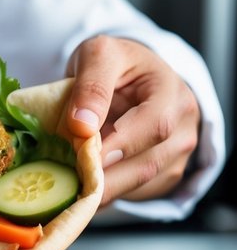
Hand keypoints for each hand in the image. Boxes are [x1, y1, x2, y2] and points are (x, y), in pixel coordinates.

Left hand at [63, 36, 200, 205]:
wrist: (131, 78)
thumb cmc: (116, 65)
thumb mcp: (100, 55)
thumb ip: (92, 85)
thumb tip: (82, 125)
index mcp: (171, 91)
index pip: (155, 124)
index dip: (120, 143)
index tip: (84, 152)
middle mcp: (183, 126)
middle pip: (147, 163)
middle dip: (103, 176)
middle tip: (66, 179)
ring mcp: (177, 155)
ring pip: (139, 184)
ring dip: (101, 190)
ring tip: (67, 184)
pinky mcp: (163, 176)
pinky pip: (134, 194)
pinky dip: (105, 194)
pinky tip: (80, 188)